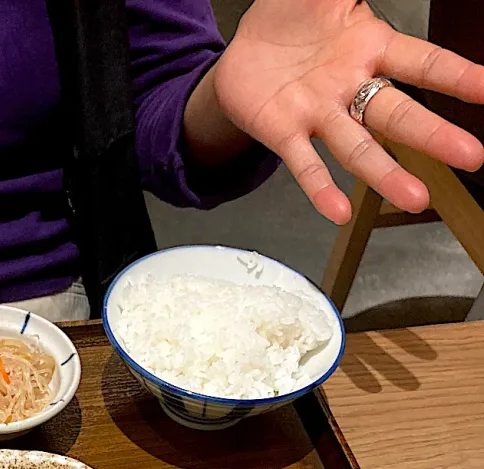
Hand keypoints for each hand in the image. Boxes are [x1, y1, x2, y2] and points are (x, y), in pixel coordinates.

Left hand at [212, 0, 483, 222]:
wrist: (243, 51)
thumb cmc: (290, 21)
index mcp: (369, 47)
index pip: (421, 62)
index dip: (455, 74)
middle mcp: (350, 88)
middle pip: (398, 115)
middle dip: (435, 136)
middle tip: (470, 156)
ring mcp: (319, 115)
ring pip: (358, 149)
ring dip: (386, 175)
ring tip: (415, 198)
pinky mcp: (285, 134)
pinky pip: (305, 166)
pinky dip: (321, 190)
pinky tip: (337, 211)